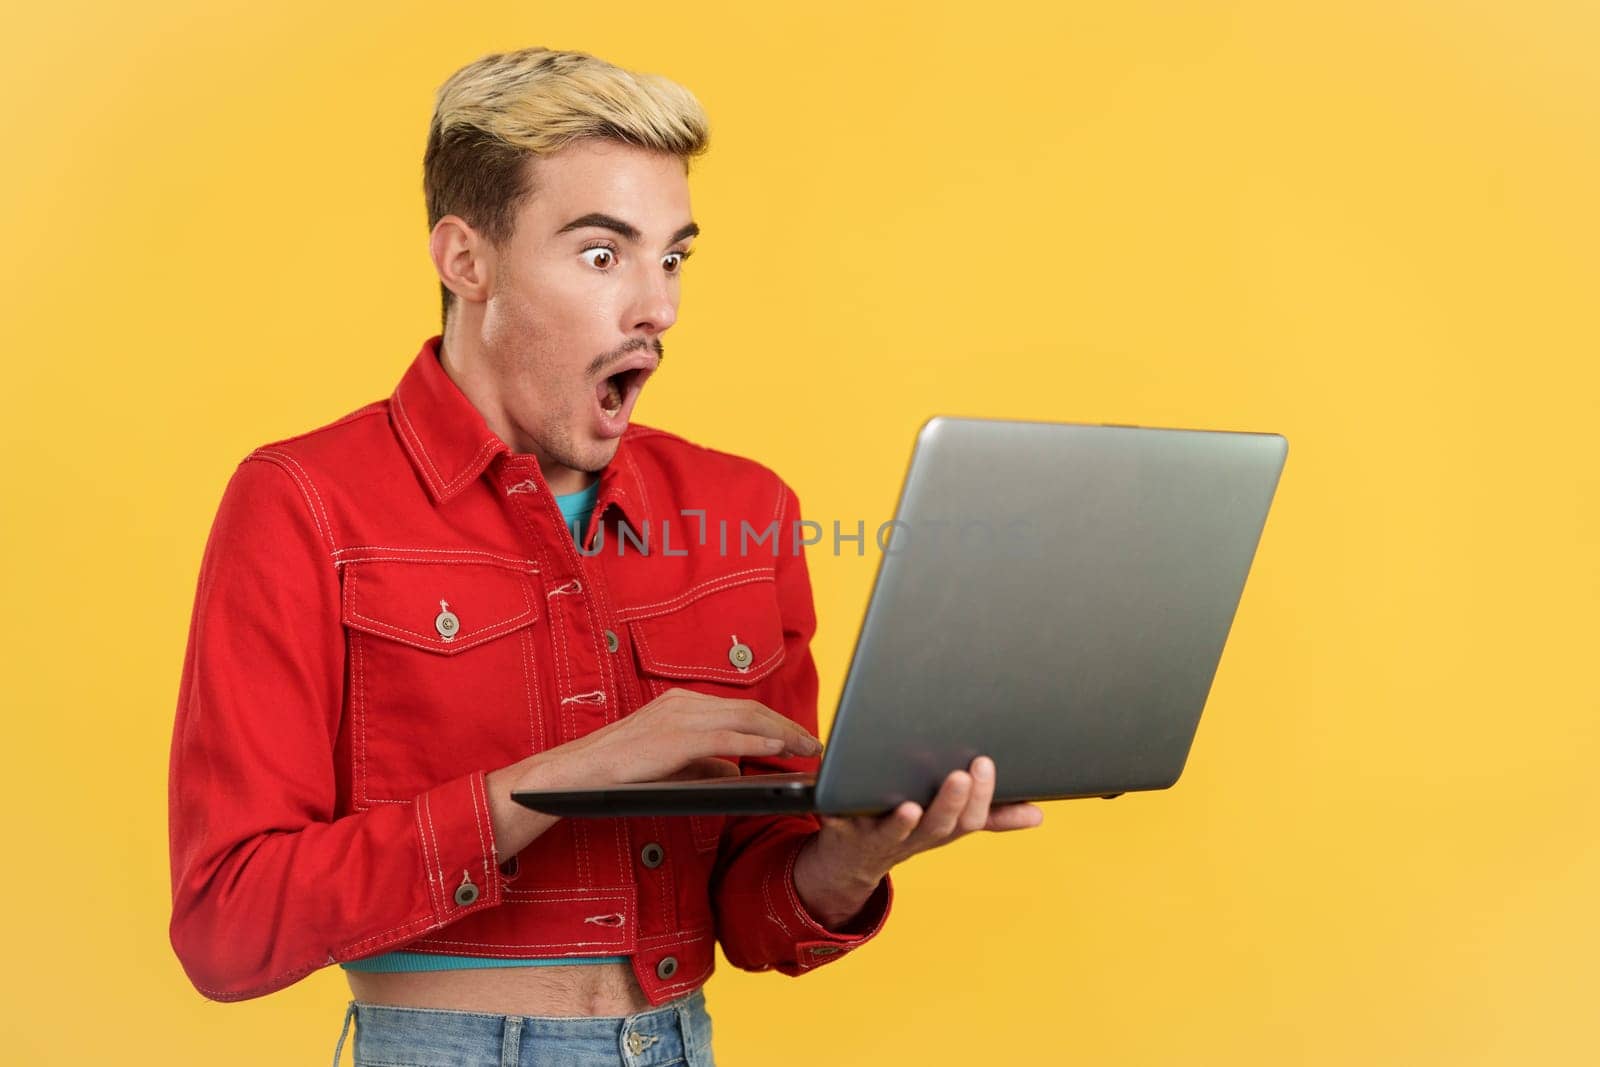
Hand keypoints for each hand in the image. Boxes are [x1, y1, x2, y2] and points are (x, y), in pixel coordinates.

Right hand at [486, 688, 820, 857]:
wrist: (574, 777)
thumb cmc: (618, 774)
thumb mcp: (671, 765)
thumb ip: (705, 765)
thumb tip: (738, 771)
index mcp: (682, 704)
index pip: (740, 709)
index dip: (775, 723)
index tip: (801, 738)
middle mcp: (683, 702)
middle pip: (750, 708)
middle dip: (788, 726)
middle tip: (816, 744)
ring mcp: (678, 716)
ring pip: (745, 718)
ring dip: (783, 732)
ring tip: (809, 748)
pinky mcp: (674, 737)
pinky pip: (727, 736)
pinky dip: (759, 741)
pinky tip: (781, 750)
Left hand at [792, 756, 1043, 927]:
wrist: (848, 864)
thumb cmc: (906, 829)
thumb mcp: (950, 824)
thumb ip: (991, 816)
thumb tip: (1038, 814)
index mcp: (941, 830)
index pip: (970, 820)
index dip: (980, 798)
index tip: (984, 764)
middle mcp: (913, 837)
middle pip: (937, 827)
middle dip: (950, 803)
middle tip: (961, 776)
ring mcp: (876, 836)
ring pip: (893, 832)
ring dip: (902, 822)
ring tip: (911, 805)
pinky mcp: (840, 832)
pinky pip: (838, 825)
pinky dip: (837, 817)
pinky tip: (837, 808)